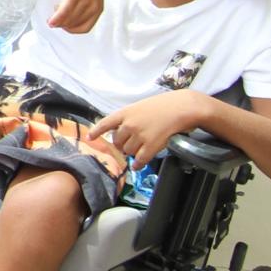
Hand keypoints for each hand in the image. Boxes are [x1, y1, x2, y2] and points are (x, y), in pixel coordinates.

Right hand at [47, 0, 102, 32]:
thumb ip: (84, 8)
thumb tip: (68, 20)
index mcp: (98, 9)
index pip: (85, 28)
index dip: (73, 30)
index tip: (64, 26)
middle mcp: (93, 7)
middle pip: (73, 24)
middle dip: (62, 24)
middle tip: (55, 18)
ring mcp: (84, 1)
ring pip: (68, 19)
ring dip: (58, 20)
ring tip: (53, 13)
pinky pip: (64, 12)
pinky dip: (56, 19)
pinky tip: (50, 21)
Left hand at [90, 91, 204, 167]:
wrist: (180, 107)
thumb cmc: (163, 105)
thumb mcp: (140, 106)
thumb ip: (128, 118)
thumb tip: (120, 132)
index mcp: (125, 113)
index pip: (105, 123)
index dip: (96, 131)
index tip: (90, 137)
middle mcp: (129, 124)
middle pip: (117, 142)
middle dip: (122, 144)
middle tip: (132, 141)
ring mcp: (139, 135)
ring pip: (128, 151)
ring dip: (133, 152)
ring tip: (142, 146)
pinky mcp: (150, 145)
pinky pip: (139, 160)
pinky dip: (138, 164)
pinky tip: (138, 164)